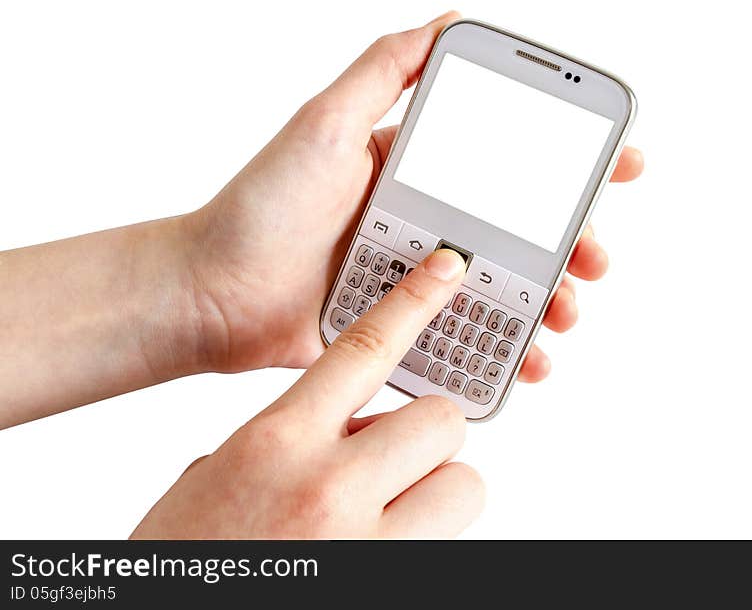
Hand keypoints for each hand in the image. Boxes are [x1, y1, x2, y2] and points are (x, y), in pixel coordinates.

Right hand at [132, 249, 482, 538]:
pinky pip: (447, 537)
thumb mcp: (219, 475)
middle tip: (388, 457)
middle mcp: (330, 487)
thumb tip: (345, 428)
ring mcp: (369, 543)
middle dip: (425, 434)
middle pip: (440, 419)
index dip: (415, 303)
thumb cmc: (188, 552)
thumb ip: (288, 439)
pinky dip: (424, 531)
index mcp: (278, 441)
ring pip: (463, 483)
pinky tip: (376, 543)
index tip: (446, 272)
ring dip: (436, 488)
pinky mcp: (395, 580)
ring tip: (389, 508)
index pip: (366, 350)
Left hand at [181, 11, 643, 378]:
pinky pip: (466, 338)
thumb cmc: (260, 207)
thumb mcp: (324, 123)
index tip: (617, 164)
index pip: (506, 159)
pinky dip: (505, 351)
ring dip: (549, 299)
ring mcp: (415, 279)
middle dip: (572, 241)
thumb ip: (383, 70)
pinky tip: (528, 360)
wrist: (213, 296)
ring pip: (504, 288)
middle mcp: (423, 222)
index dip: (567, 161)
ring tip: (565, 312)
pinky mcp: (402, 327)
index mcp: (415, 172)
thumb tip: (449, 19)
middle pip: (519, 230)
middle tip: (595, 255)